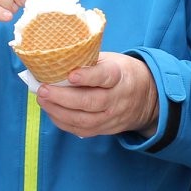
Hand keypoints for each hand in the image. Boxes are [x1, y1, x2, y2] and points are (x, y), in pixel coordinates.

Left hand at [37, 53, 159, 138]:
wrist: (148, 97)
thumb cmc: (121, 73)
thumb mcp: (111, 60)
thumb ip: (88, 62)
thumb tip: (56, 61)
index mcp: (120, 76)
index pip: (105, 77)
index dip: (88, 77)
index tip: (71, 75)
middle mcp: (117, 99)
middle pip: (91, 102)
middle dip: (63, 98)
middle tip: (43, 90)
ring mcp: (113, 117)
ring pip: (85, 120)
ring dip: (59, 112)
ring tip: (42, 100)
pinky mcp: (106, 129)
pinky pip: (83, 130)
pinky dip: (63, 122)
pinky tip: (51, 111)